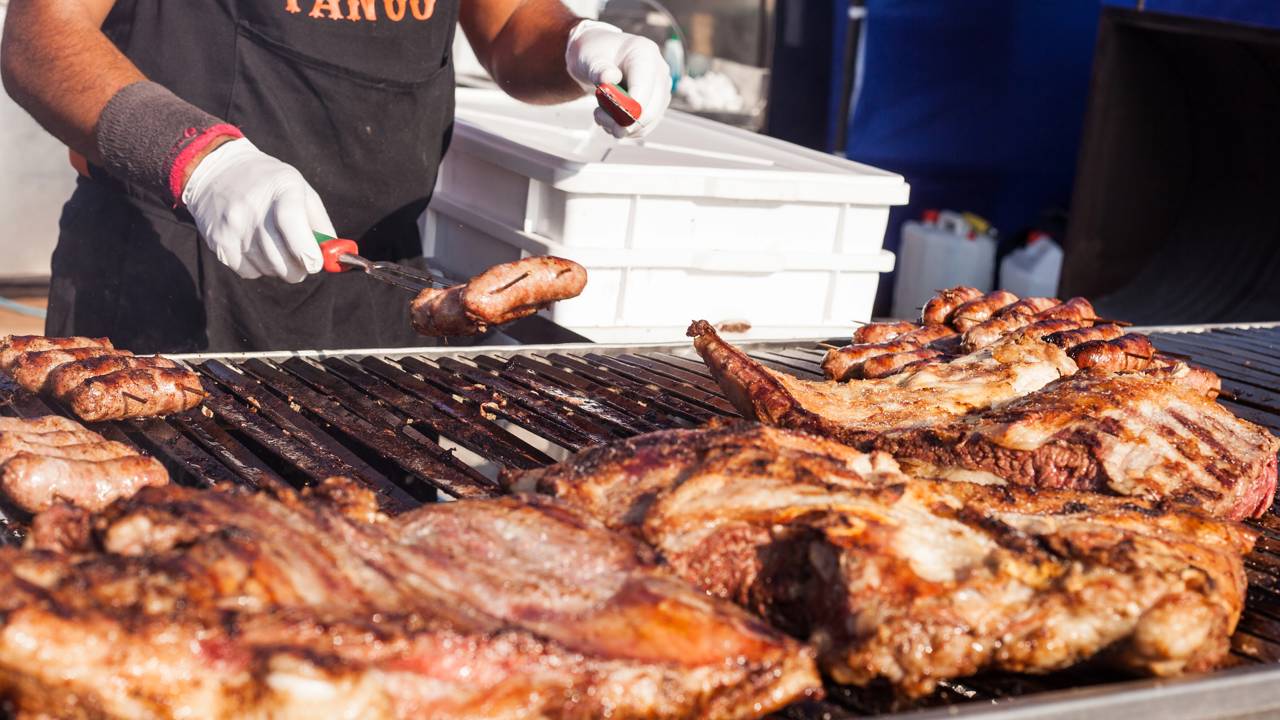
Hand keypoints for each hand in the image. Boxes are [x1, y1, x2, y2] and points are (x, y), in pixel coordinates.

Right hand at [181, 138, 331, 282]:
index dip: (306, 250)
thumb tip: (336, 258)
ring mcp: (233, 225)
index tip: (315, 264)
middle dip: (298, 268)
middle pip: (281, 257)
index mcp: (282, 189)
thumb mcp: (300, 190)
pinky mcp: (217, 240)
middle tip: (301, 261)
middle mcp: (253, 207)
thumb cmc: (270, 184)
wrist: (217, 171)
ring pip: (267, 269)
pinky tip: (255, 247)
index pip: (291, 222)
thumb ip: (321, 225)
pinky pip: (247, 272)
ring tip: (275, 247)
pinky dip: (257, 268)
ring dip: (278, 267)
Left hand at [565, 20, 671, 138]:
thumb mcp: (589, 57)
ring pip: (647, 122)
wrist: (598, 58)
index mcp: (645, 53)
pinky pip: (644, 127)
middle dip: (623, 121)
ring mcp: (661, 89)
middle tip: (598, 117)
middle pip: (650, 110)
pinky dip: (625, 129)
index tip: (607, 117)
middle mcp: (659, 71)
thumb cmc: (594, 54)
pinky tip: (609, 119)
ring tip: (600, 114)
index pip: (643, 89)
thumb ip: (598, 68)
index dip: (627, 109)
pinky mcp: (657, 104)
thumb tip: (609, 78)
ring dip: (621, 126)